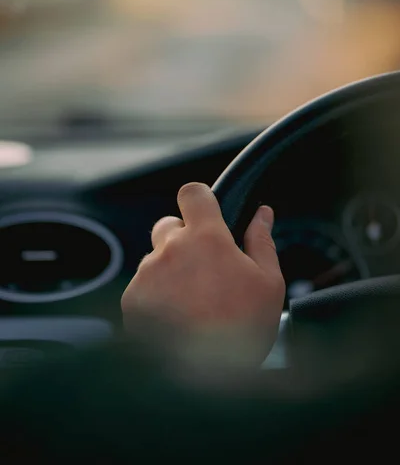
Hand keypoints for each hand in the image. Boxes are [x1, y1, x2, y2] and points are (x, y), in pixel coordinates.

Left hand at [121, 183, 284, 365]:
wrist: (204, 378)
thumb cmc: (241, 330)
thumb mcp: (268, 283)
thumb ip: (262, 241)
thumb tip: (263, 214)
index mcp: (206, 239)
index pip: (192, 193)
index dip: (199, 199)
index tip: (205, 211)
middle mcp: (170, 250)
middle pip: (169, 225)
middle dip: (183, 239)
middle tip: (203, 269)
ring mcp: (147, 274)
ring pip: (156, 258)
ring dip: (169, 269)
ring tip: (191, 302)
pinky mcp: (132, 299)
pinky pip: (142, 285)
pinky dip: (155, 294)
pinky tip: (175, 317)